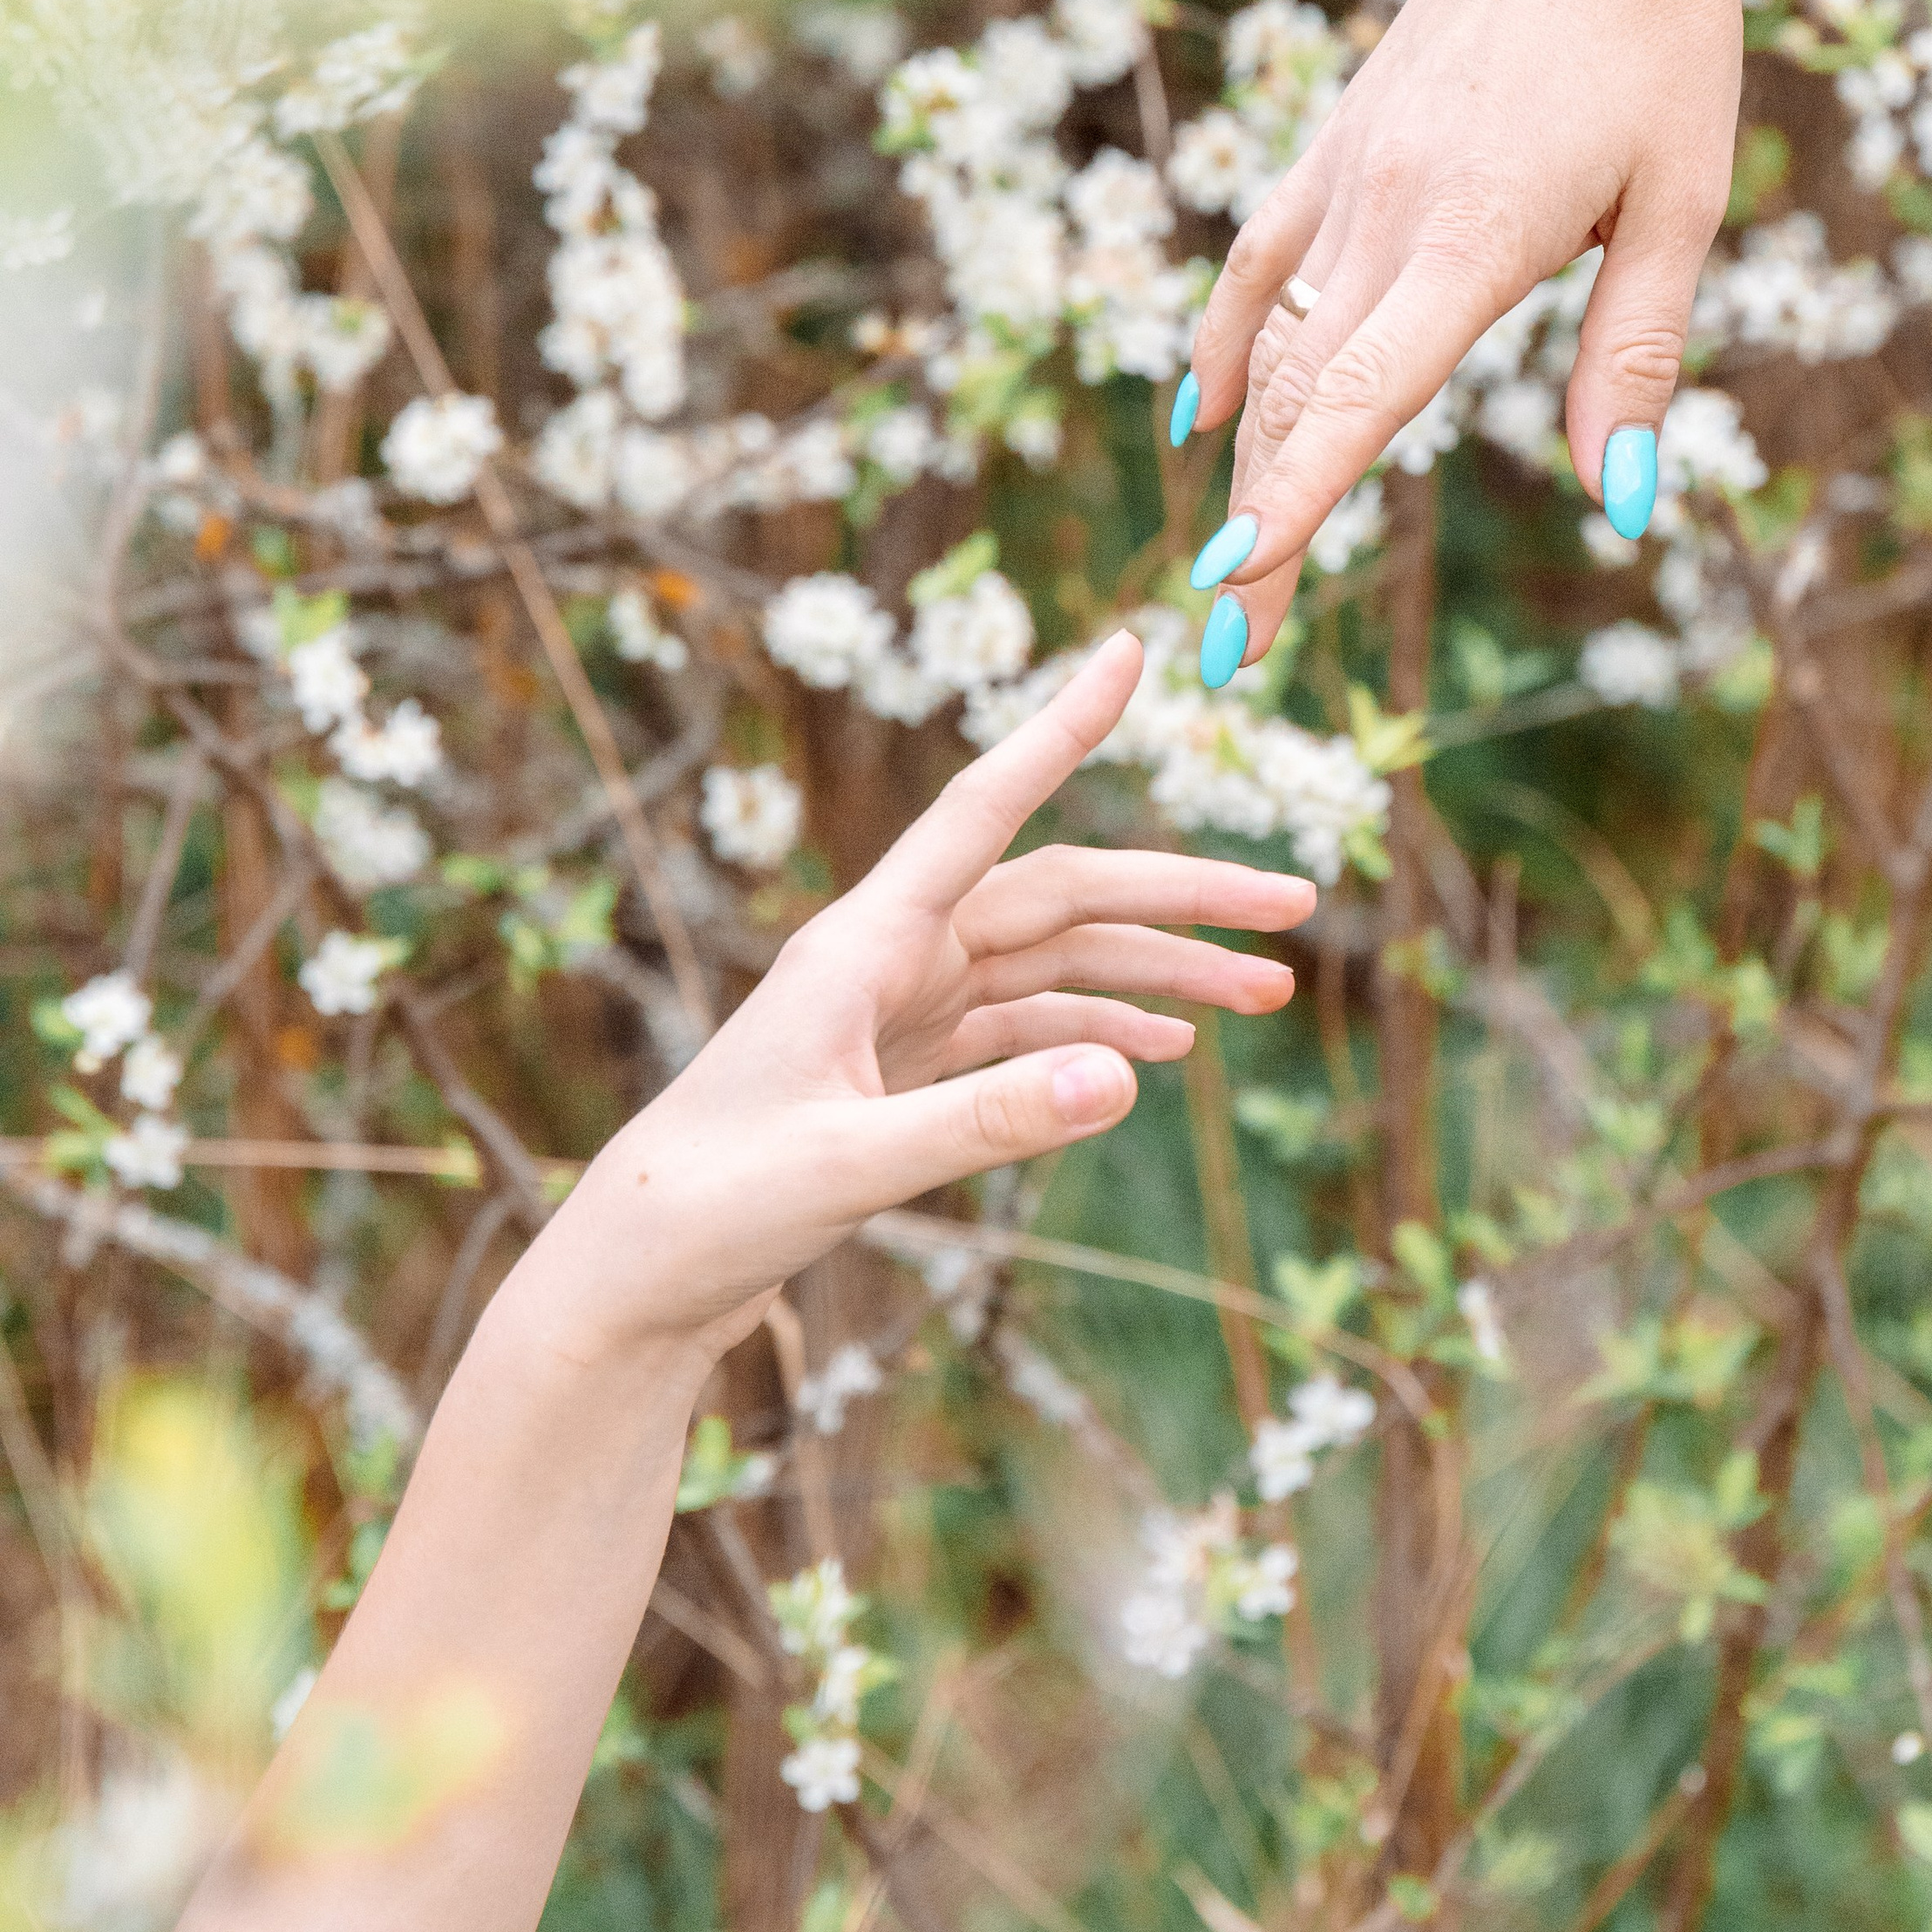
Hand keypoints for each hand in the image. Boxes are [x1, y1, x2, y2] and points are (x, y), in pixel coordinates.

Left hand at [540, 633, 1312, 1358]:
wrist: (633, 1281)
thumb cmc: (710, 1210)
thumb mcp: (850, 1170)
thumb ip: (983, 1123)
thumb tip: (1127, 1077)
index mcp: (862, 944)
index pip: (985, 809)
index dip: (1061, 729)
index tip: (1128, 650)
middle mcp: (887, 958)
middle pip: (1059, 893)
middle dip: (1179, 894)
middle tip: (1298, 906)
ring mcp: (897, 1014)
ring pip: (1053, 964)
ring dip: (1156, 976)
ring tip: (1266, 997)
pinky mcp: (901, 1072)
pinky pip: (1020, 1029)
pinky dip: (1094, 1035)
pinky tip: (1160, 1058)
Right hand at [1178, 0, 1747, 667]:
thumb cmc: (1670, 38)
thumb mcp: (1685, 206)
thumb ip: (1634, 360)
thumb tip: (1620, 508)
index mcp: (1471, 236)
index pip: (1362, 397)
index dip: (1296, 502)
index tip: (1235, 591)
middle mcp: (1386, 208)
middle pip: (1298, 399)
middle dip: (1260, 531)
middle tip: (1227, 657)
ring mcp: (1349, 170)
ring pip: (1275, 341)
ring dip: (1248, 459)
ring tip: (1231, 562)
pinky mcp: (1340, 140)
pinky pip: (1262, 263)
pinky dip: (1230, 343)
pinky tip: (1208, 413)